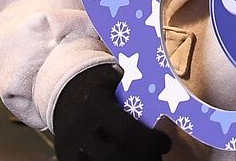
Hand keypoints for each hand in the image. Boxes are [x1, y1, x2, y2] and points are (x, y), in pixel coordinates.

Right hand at [53, 63, 170, 160]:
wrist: (64, 89)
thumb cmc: (102, 86)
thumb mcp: (117, 82)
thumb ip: (137, 95)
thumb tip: (171, 109)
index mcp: (95, 104)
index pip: (127, 130)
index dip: (150, 141)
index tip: (165, 143)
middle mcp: (79, 128)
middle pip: (114, 156)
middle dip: (142, 158)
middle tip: (157, 156)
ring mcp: (70, 146)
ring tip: (145, 158)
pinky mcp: (66, 157)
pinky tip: (126, 157)